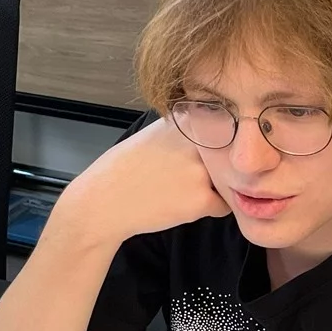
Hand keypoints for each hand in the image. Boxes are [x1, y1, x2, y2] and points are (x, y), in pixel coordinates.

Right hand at [56, 119, 231, 248]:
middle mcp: (196, 141)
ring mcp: (201, 170)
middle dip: (216, 167)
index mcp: (185, 121)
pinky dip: (207, 209)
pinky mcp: (202, 198)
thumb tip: (215, 131)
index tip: (198, 156)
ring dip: (213, 188)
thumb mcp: (152, 135)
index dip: (214, 145)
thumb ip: (183, 130)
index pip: (221, 130)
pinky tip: (181, 205)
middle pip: (228, 156)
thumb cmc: (122, 170)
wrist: (104, 201)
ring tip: (181, 191)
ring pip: (227, 181)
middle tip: (186, 177)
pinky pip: (223, 205)